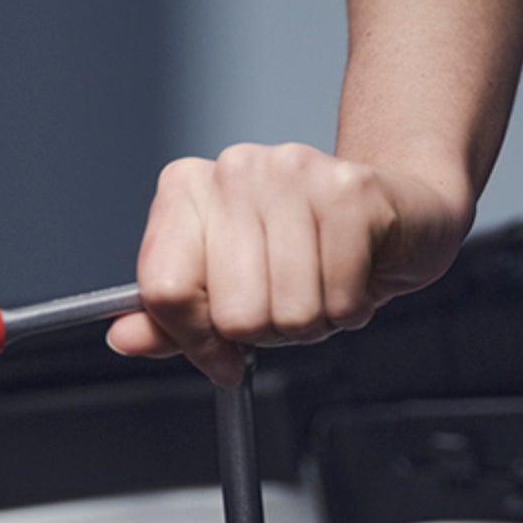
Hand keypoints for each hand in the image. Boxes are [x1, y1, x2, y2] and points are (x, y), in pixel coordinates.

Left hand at [114, 141, 472, 384]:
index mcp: (189, 189)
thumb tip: (124, 338)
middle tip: (290, 301)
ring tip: (324, 287)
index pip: (163, 289)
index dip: (196, 340)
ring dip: (315, 322)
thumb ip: (173, 316)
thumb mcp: (230, 287)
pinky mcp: (349, 189)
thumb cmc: (312, 252)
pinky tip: (354, 277)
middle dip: (270, 331)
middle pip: (231, 312)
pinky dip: (351, 308)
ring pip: (286, 310)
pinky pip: (338, 296)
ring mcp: (292, 171)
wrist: (398, 213)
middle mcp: (234, 169)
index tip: (222, 352)